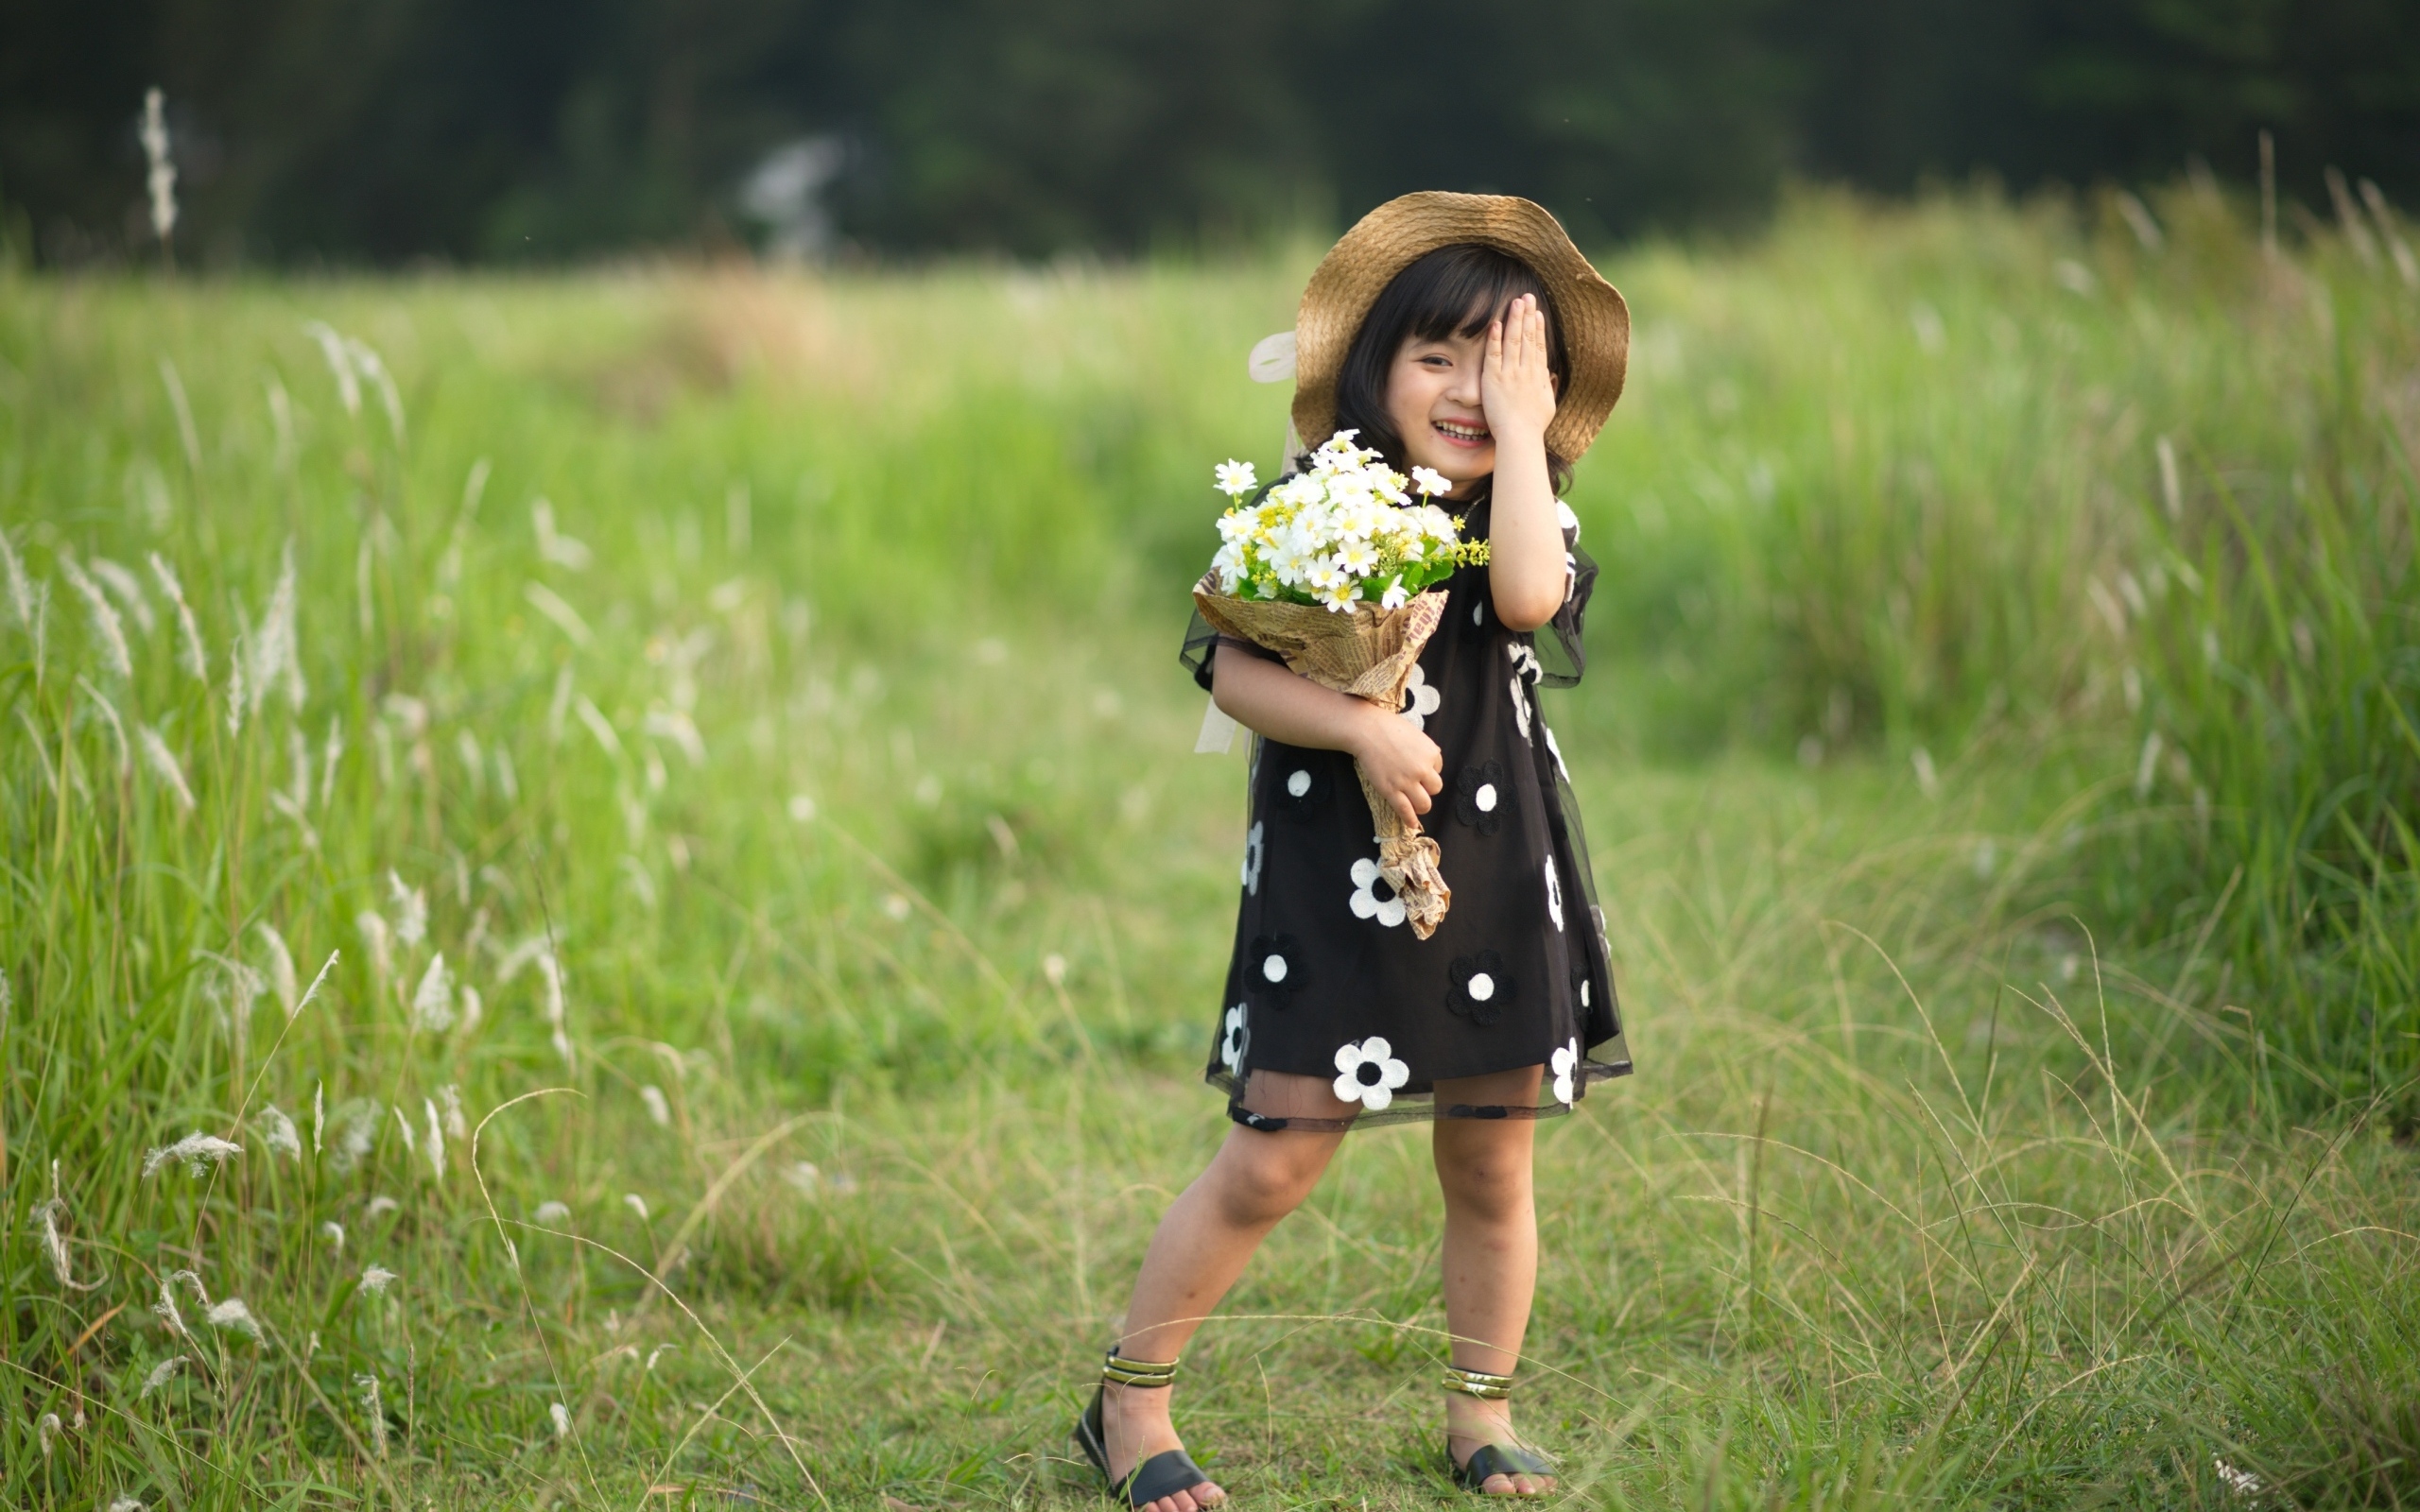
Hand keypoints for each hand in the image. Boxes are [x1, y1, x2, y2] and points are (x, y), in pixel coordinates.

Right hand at [1351, 703, 1444, 828]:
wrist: (1367, 731)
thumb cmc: (1388, 727)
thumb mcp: (1415, 734)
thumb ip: (1424, 748)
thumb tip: (1430, 760)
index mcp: (1431, 753)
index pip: (1439, 768)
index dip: (1429, 769)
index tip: (1418, 767)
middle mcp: (1423, 769)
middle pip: (1435, 788)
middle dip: (1428, 788)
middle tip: (1417, 785)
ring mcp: (1407, 782)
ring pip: (1424, 803)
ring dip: (1422, 805)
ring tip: (1417, 805)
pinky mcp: (1391, 791)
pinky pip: (1405, 810)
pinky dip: (1410, 819)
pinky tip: (1412, 824)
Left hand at [1480, 293, 1557, 448]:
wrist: (1521, 436)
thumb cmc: (1534, 427)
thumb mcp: (1547, 405)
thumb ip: (1546, 387)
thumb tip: (1549, 376)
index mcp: (1538, 376)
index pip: (1539, 346)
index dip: (1538, 329)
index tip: (1538, 314)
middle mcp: (1526, 371)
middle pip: (1528, 337)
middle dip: (1528, 316)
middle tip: (1527, 297)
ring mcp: (1510, 373)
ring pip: (1513, 340)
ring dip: (1515, 320)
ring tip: (1515, 302)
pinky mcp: (1494, 379)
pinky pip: (1494, 354)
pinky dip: (1495, 338)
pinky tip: (1496, 323)